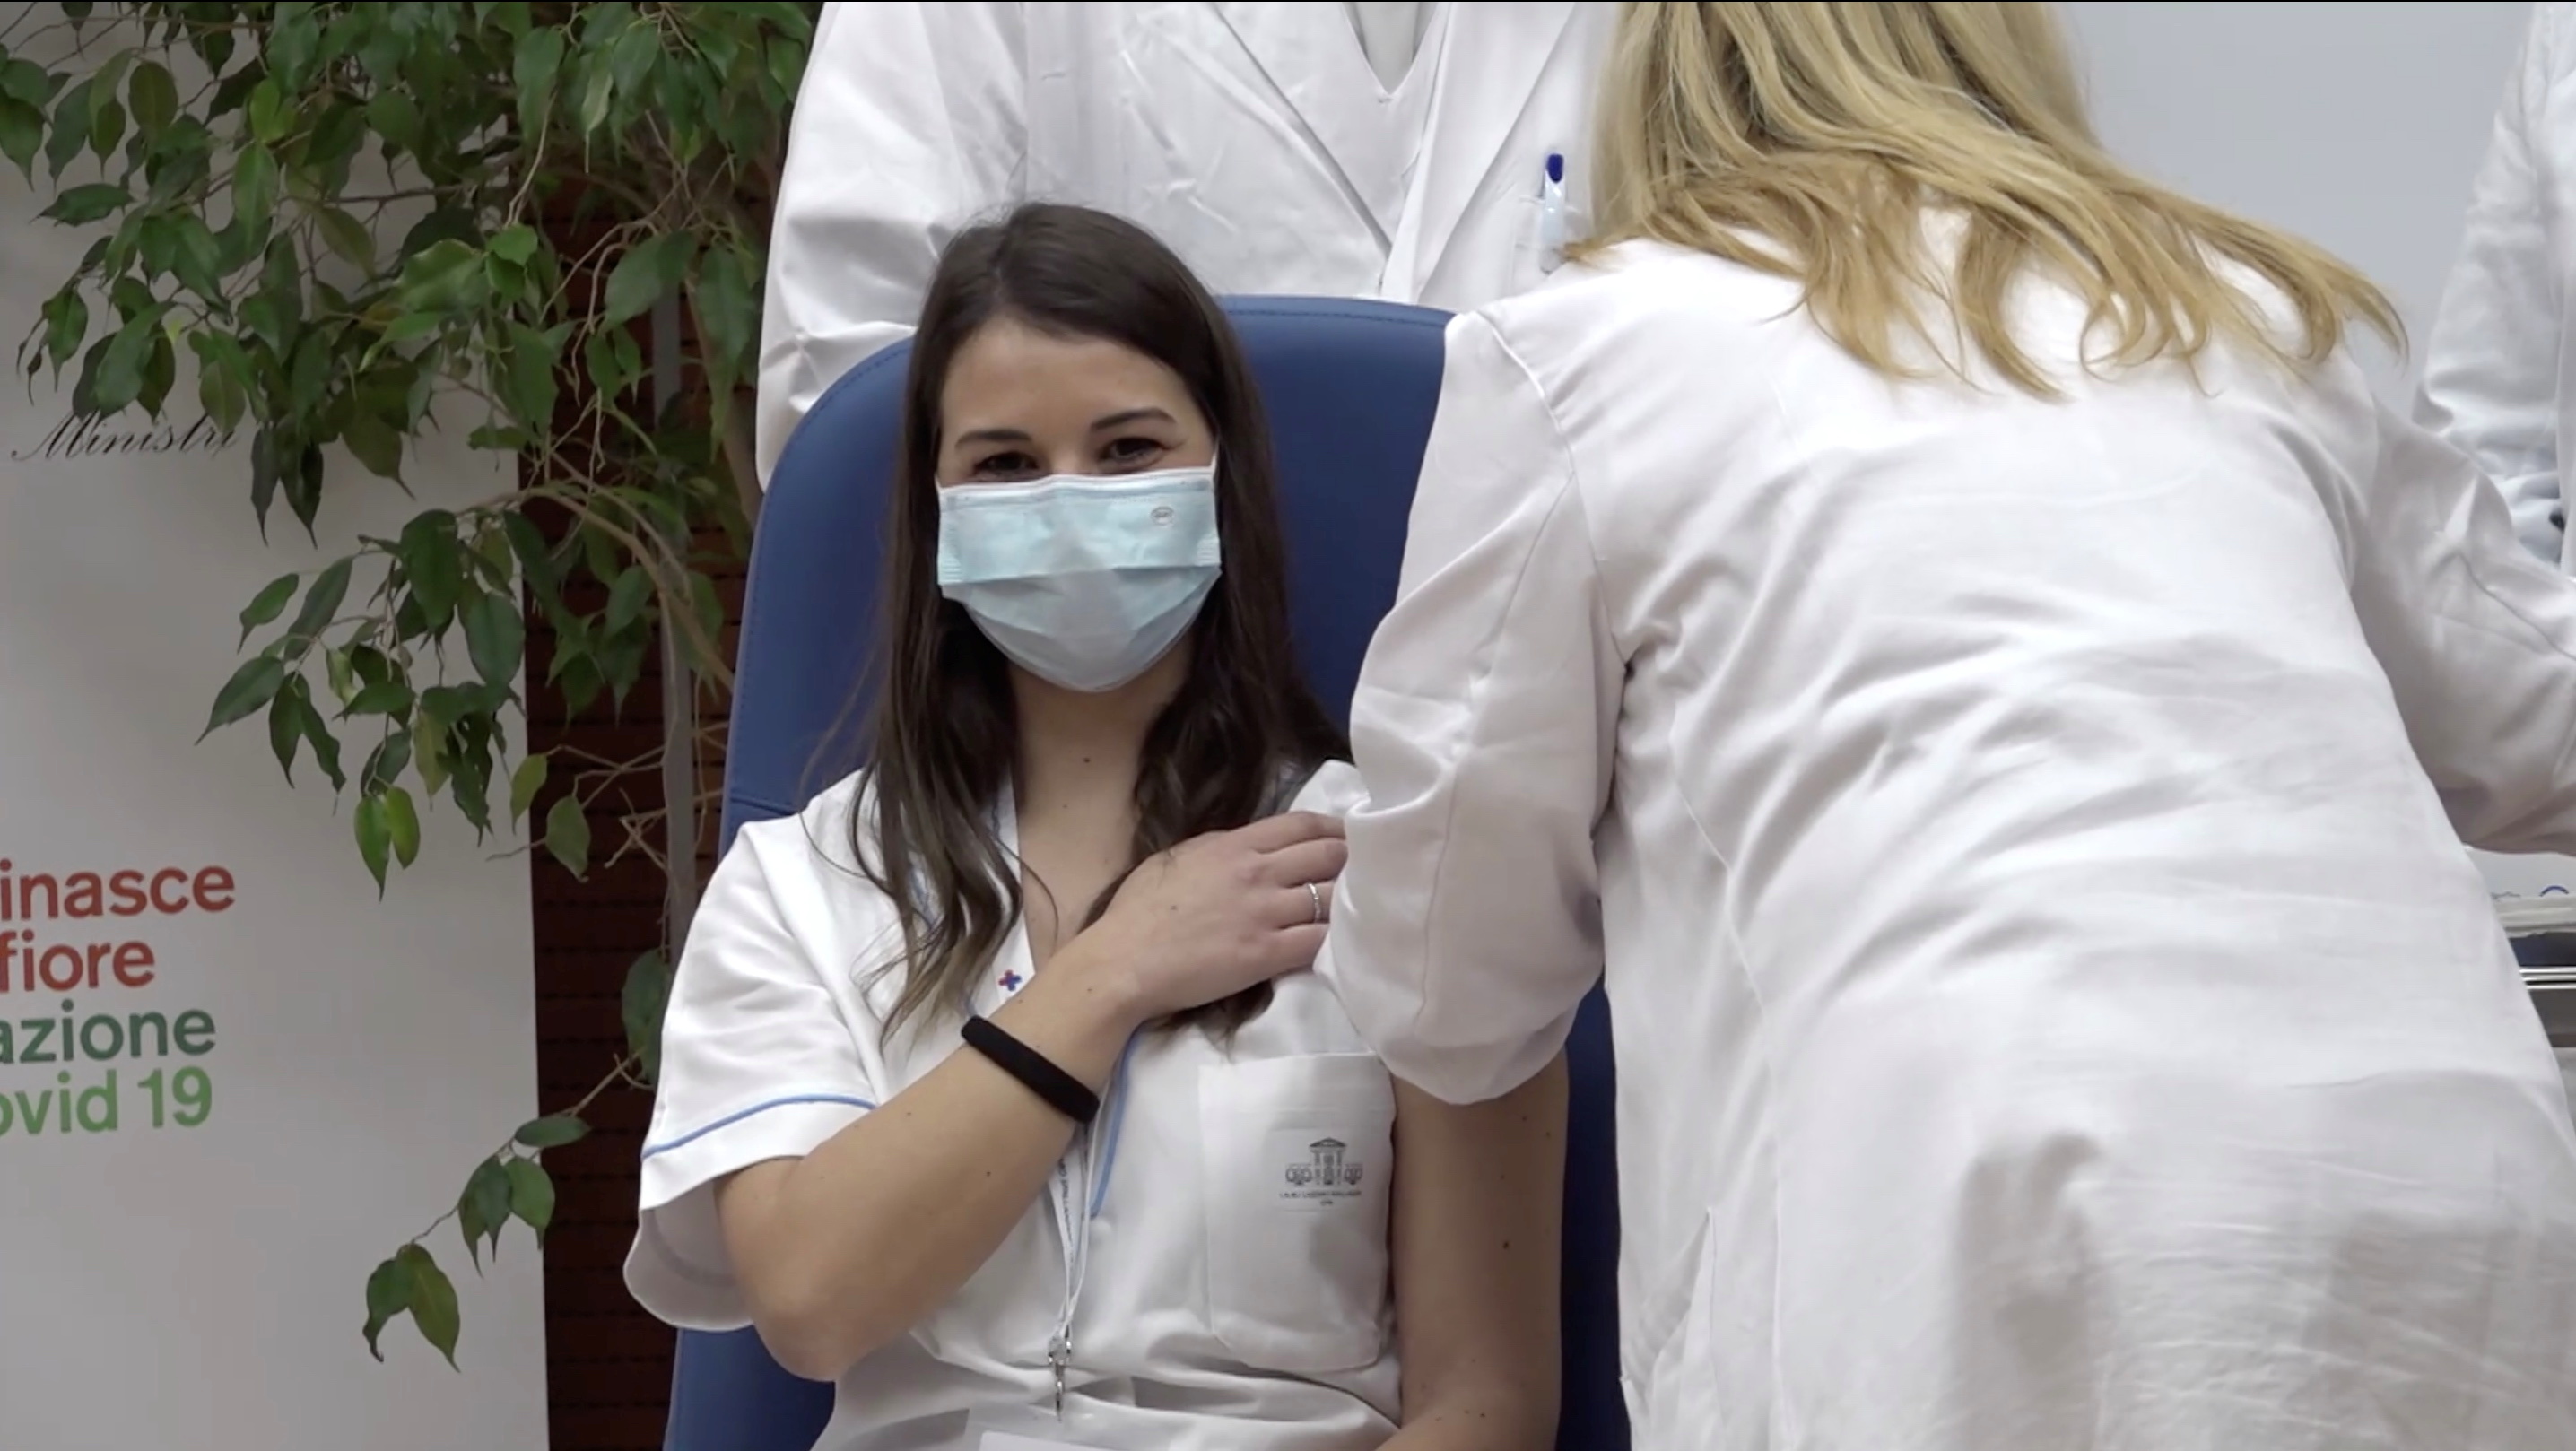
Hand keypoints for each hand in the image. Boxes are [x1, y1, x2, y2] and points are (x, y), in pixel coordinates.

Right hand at [1069, 811, 1346, 1023]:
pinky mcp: (1267, 955)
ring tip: (1364, 906)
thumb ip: (1219, 849)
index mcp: (1235, 846)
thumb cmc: (1139, 911)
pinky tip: (1344, 943)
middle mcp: (1258, 873)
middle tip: (1368, 869)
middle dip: (1352, 860)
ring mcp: (1266, 914)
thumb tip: (1248, 847)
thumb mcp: (1178, 858)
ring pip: (1330, 897)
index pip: (1302, 825)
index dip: (1334, 828)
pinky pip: (1319, 942)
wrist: (1124, 961)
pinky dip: (1336, 940)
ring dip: (1349, 901)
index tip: (1350, 834)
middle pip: (1328, 855)